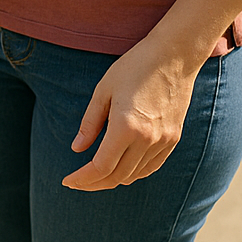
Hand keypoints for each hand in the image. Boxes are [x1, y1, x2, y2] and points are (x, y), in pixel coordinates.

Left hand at [61, 36, 200, 190]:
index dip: (82, 178)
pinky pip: (151, 167)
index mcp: (125, 127)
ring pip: (134, 175)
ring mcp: (163, 141)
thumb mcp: (103, 91)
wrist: (173, 57)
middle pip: (117, 176)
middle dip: (94, 183)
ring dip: (113, 179)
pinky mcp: (174, 139)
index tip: (67, 181)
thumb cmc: (133, 67)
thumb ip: (90, 123)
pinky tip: (120, 168)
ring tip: (95, 175)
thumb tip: (77, 148)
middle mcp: (147, 139)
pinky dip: (133, 172)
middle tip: (77, 182)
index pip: (101, 167)